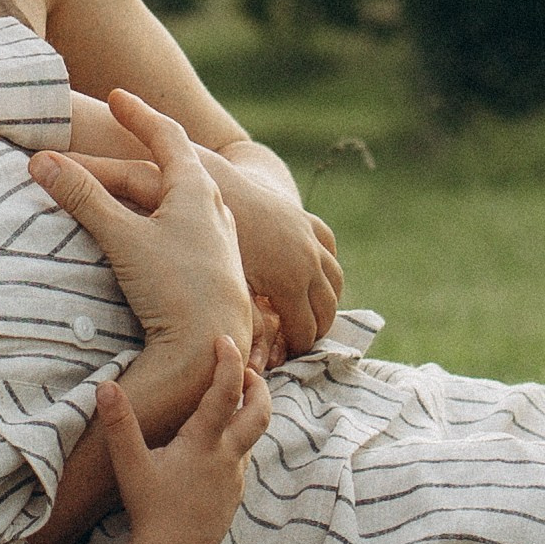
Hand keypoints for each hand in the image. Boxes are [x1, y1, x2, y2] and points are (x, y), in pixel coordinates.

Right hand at [30, 92, 252, 357]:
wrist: (211, 350)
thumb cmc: (174, 287)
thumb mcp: (122, 237)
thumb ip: (82, 197)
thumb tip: (40, 161)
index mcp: (197, 190)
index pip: (167, 136)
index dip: (139, 114)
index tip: (117, 97)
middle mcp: (216, 211)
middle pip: (179, 166)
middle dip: (149, 146)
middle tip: (126, 128)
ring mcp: (220, 242)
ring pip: (187, 200)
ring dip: (160, 185)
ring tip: (142, 177)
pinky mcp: (217, 272)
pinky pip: (189, 229)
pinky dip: (167, 218)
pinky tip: (161, 233)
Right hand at [97, 339, 270, 543]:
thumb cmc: (151, 509)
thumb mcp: (130, 464)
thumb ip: (119, 423)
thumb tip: (105, 385)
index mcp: (205, 442)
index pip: (226, 390)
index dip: (228, 361)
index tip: (224, 339)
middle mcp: (228, 456)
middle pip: (260, 412)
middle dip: (257, 386)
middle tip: (245, 370)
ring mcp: (235, 478)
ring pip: (252, 437)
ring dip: (248, 413)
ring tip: (232, 400)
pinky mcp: (234, 495)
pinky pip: (242, 460)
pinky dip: (237, 441)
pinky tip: (217, 446)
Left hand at [210, 155, 342, 356]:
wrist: (212, 181)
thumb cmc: (209, 239)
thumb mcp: (227, 285)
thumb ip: (249, 323)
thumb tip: (260, 361)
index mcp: (290, 281)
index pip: (306, 331)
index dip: (295, 350)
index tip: (280, 360)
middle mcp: (308, 260)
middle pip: (327, 309)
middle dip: (315, 332)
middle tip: (296, 346)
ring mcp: (309, 238)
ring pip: (335, 280)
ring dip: (326, 302)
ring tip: (309, 318)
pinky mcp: (305, 219)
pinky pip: (329, 248)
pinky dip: (327, 266)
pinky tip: (313, 278)